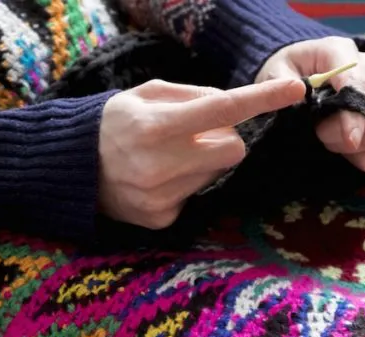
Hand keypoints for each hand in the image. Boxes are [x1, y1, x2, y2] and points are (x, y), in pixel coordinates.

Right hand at [98, 78, 304, 229]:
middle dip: (222, 139)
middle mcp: (159, 165)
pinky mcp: (161, 219)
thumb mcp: (145, 94)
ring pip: (215, 174)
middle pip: (232, 149)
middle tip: (192, 136)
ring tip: (164, 159)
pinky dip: (183, 185)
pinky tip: (156, 180)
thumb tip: (229, 104)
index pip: (222, 110)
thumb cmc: (112, 124)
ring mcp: (161, 196)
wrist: (69, 169)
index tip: (295, 90)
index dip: (261, 100)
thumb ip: (191, 95)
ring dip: (200, 163)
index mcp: (156, 126)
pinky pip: (196, 196)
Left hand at [256, 37, 364, 172]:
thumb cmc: (286, 75)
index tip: (348, 139)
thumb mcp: (274, 73)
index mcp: (341, 52)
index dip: (353, 114)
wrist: (297, 79)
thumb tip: (300, 91)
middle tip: (318, 133)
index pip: (358, 83)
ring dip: (352, 148)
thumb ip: (280, 83)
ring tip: (327, 138)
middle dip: (344, 133)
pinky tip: (347, 153)